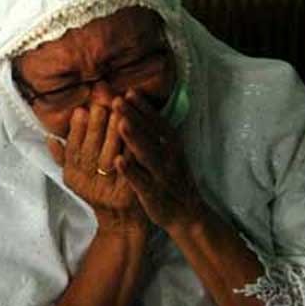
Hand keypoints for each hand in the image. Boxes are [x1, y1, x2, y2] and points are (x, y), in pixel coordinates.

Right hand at [47, 103, 148, 234]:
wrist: (121, 221)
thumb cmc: (99, 190)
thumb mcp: (76, 176)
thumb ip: (63, 156)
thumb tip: (49, 137)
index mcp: (73, 176)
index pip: (72, 149)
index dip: (76, 130)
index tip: (81, 110)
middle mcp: (87, 184)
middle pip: (90, 151)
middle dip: (96, 126)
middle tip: (102, 104)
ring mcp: (107, 190)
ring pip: (109, 157)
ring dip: (114, 134)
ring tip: (119, 112)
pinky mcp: (126, 193)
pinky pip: (129, 167)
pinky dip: (131, 149)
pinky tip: (136, 133)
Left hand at [112, 89, 202, 231]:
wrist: (188, 215)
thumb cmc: (171, 178)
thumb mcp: (169, 153)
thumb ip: (154, 133)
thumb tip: (135, 110)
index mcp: (172, 145)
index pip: (157, 122)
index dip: (144, 107)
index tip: (129, 91)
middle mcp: (169, 157)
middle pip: (150, 133)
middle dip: (134, 116)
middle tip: (117, 100)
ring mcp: (162, 175)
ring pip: (147, 155)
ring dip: (134, 138)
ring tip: (120, 123)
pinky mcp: (154, 194)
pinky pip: (141, 181)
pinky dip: (131, 171)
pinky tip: (118, 160)